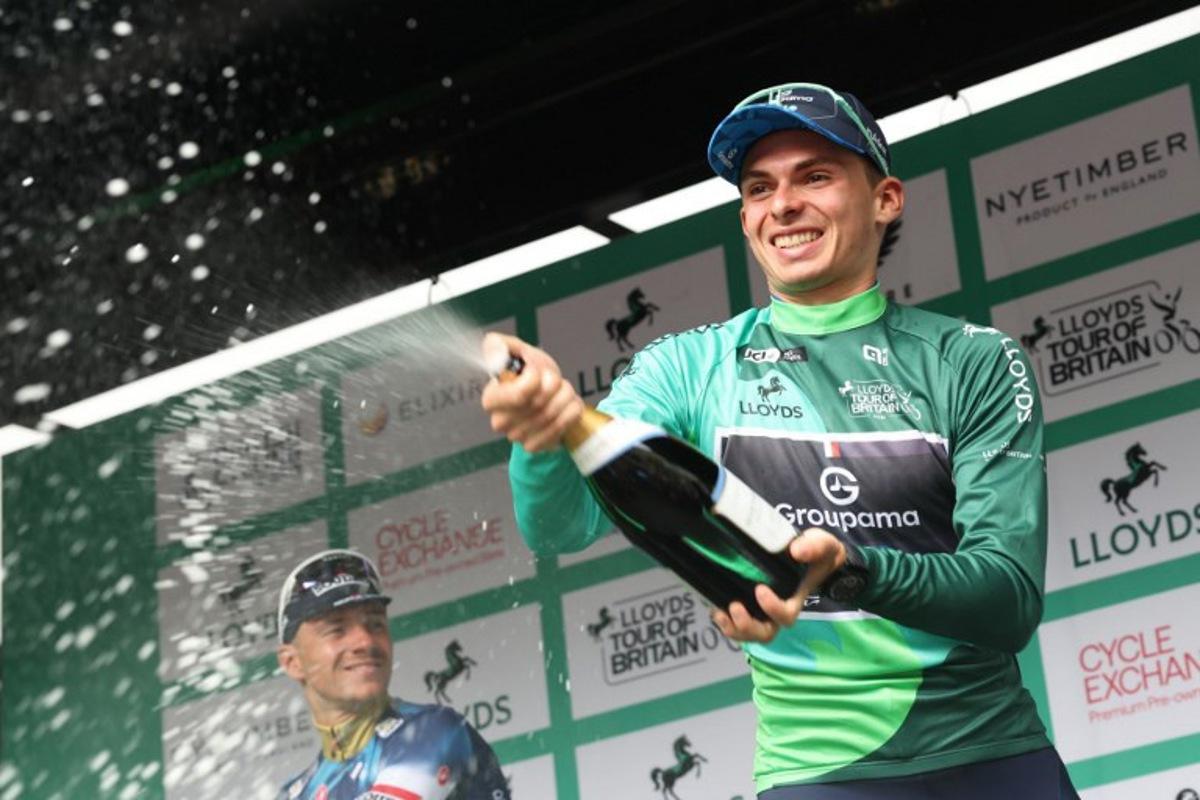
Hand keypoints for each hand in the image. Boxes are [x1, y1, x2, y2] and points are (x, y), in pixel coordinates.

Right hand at [480, 332, 583, 452]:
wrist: (549, 396)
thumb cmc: (532, 373)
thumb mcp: (518, 352)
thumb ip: (499, 345)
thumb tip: (493, 349)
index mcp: (491, 397)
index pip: (520, 394)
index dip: (537, 379)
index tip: (537, 371)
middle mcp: (500, 421)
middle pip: (541, 404)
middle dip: (555, 385)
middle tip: (553, 380)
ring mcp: (517, 437)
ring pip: (554, 415)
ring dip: (566, 397)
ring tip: (562, 391)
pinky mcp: (534, 446)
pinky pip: (563, 427)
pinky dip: (572, 412)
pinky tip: (566, 406)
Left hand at [711, 528, 845, 642]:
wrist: (809, 552)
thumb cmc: (817, 551)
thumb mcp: (822, 544)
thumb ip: (814, 547)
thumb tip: (796, 551)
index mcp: (794, 599)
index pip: (786, 616)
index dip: (773, 609)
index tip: (760, 590)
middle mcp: (777, 610)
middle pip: (765, 633)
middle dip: (748, 627)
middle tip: (735, 607)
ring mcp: (762, 610)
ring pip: (748, 633)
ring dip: (732, 628)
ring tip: (719, 613)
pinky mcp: (748, 603)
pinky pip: (736, 622)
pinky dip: (724, 620)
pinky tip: (714, 606)